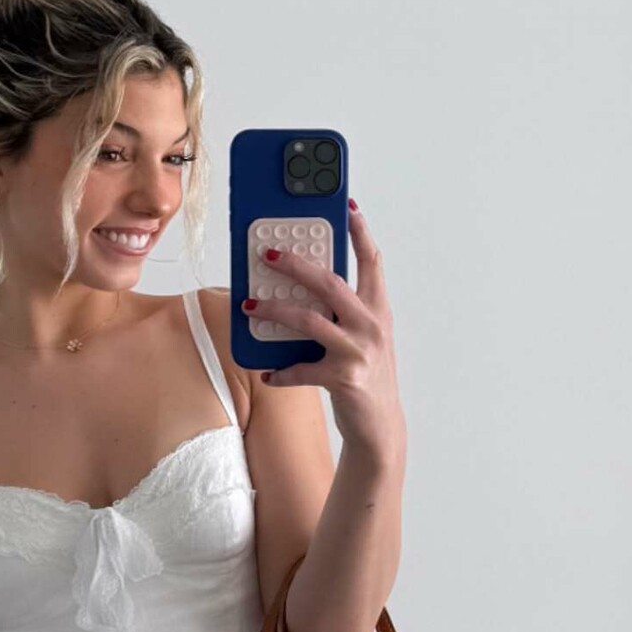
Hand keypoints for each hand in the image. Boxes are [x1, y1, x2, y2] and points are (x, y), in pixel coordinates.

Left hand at [245, 201, 403, 454]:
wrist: (381, 425)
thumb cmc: (367, 375)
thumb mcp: (363, 337)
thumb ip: (344, 312)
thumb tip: (302, 287)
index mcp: (378, 309)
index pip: (372, 261)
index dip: (359, 231)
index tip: (346, 206)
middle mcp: (371, 325)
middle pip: (330, 282)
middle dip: (296, 264)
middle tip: (267, 254)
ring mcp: (358, 351)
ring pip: (309, 320)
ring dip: (274, 310)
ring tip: (250, 305)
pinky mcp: (343, 378)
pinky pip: (301, 370)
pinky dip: (280, 371)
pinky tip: (266, 373)